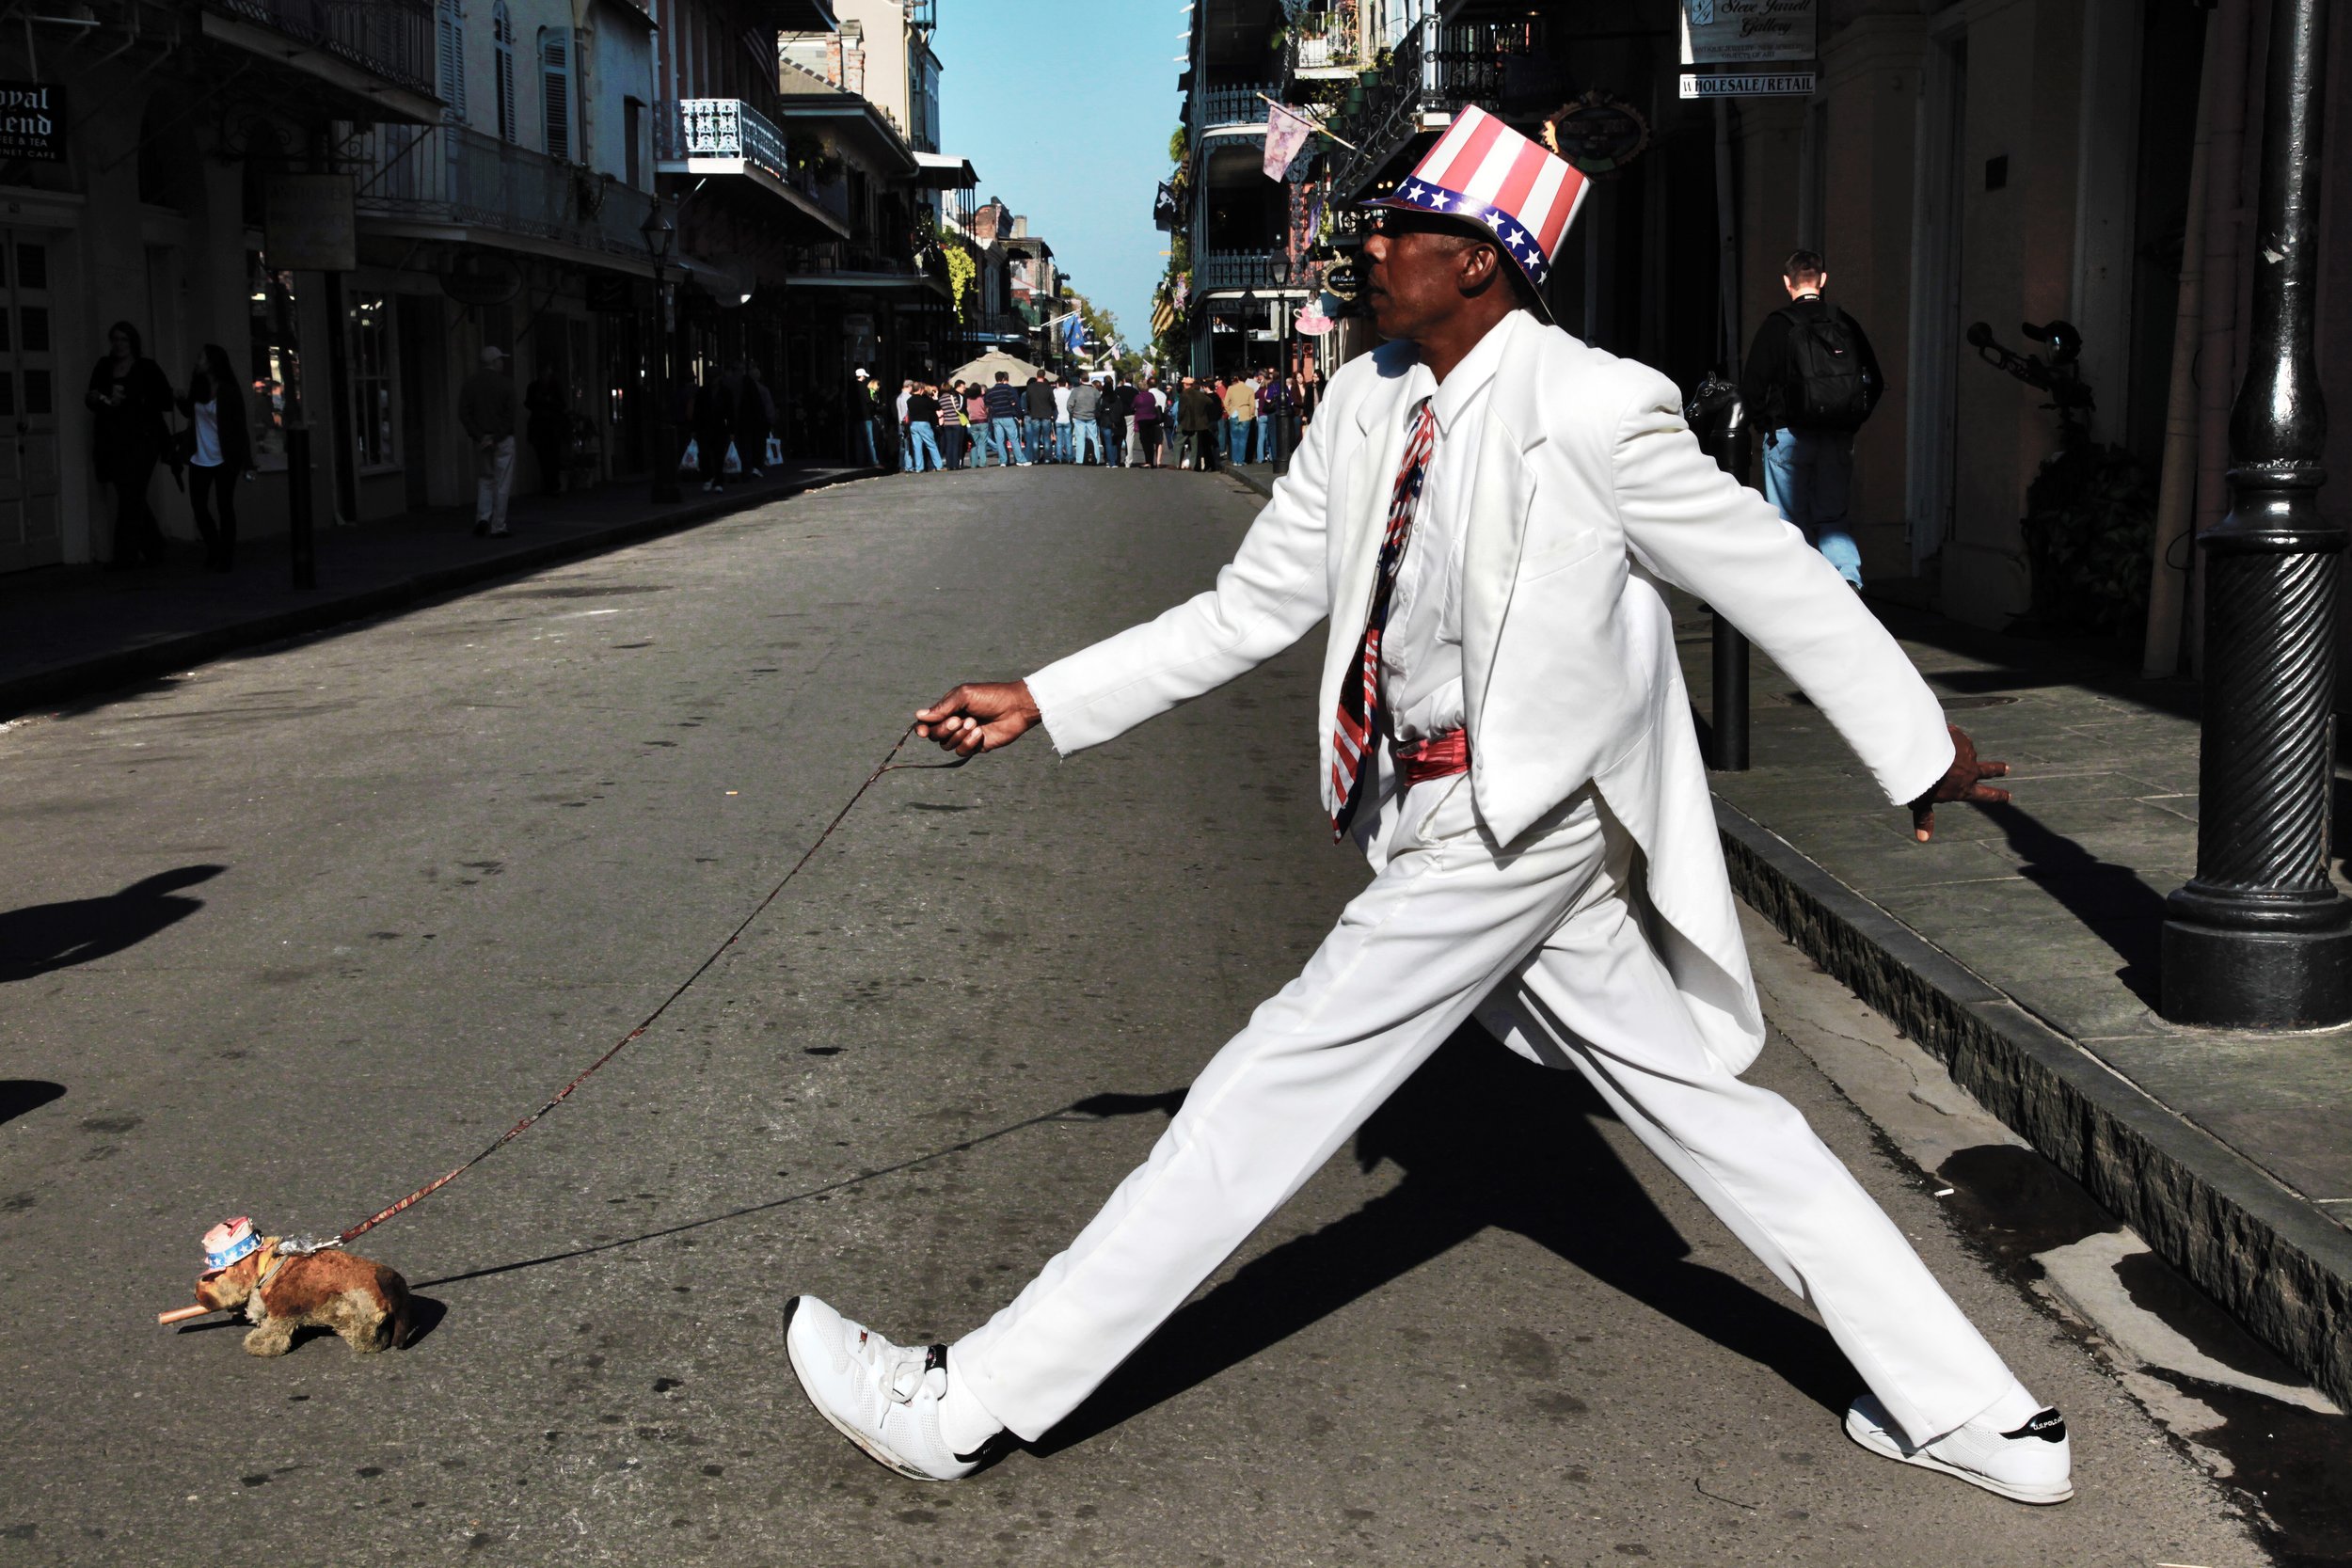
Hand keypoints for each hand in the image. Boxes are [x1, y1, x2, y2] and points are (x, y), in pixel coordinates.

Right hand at [915, 681, 1039, 756]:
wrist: (1015, 707)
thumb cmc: (990, 696)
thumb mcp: (964, 695)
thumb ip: (942, 707)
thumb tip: (919, 716)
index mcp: (949, 709)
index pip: (928, 722)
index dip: (922, 728)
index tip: (922, 731)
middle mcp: (954, 723)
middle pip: (935, 735)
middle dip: (944, 729)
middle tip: (959, 720)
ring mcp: (964, 736)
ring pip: (947, 745)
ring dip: (958, 736)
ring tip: (974, 723)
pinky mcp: (976, 746)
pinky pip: (961, 751)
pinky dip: (968, 743)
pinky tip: (980, 733)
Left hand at [1908, 724, 2010, 840]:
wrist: (1920, 756)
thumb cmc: (1920, 782)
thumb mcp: (1921, 803)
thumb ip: (1924, 818)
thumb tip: (1923, 839)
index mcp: (1965, 789)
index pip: (1985, 795)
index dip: (1997, 796)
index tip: (2008, 796)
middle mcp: (1970, 771)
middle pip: (1989, 770)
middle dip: (1998, 769)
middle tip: (2006, 768)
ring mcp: (1967, 753)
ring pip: (1966, 752)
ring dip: (1958, 751)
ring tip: (1943, 748)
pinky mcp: (1960, 738)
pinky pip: (1953, 737)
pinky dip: (1947, 738)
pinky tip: (1935, 738)